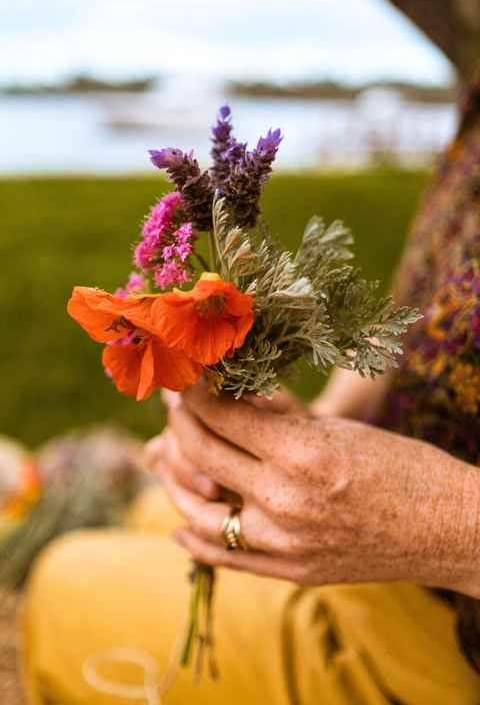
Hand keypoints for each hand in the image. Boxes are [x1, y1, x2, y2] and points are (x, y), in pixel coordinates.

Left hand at [161, 381, 479, 594]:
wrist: (449, 528)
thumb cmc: (404, 466)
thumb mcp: (340, 428)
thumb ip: (281, 414)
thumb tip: (234, 393)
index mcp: (302, 452)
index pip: (222, 414)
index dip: (196, 392)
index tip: (186, 378)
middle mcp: (285, 499)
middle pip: (204, 453)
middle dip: (181, 421)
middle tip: (175, 404)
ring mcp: (284, 543)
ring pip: (200, 511)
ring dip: (176, 480)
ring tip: (169, 457)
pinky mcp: (291, 572)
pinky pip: (224, 558)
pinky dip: (195, 539)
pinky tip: (179, 524)